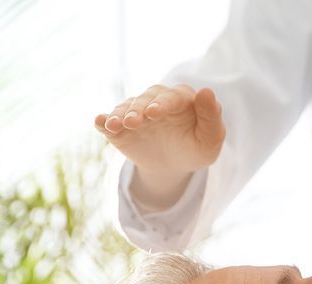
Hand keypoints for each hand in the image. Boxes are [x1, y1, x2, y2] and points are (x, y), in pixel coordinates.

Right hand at [94, 84, 225, 176]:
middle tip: (134, 122)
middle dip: (139, 110)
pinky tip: (99, 122)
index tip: (153, 113)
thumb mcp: (210, 139)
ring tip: (117, 125)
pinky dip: (103, 121)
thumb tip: (206, 91)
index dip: (162, 104)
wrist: (174, 165)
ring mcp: (136, 111)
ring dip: (121, 115)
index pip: (171, 97)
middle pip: (145, 100)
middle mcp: (155, 99)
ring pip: (126, 108)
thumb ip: (212, 117)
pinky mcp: (120, 125)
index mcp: (181, 98)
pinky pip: (109, 121)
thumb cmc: (197, 148)